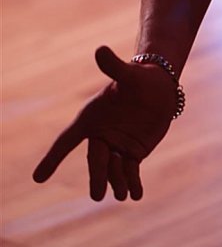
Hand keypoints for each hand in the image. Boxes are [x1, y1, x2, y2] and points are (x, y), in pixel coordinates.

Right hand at [33, 45, 178, 200]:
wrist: (159, 87)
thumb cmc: (139, 78)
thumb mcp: (129, 73)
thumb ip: (114, 66)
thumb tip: (100, 50)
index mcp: (92, 118)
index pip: (67, 140)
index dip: (53, 158)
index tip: (38, 178)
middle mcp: (101, 135)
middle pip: (96, 161)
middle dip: (97, 177)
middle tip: (98, 195)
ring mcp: (117, 146)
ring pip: (114, 169)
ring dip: (117, 182)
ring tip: (122, 195)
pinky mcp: (133, 154)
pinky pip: (131, 172)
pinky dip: (133, 184)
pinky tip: (137, 195)